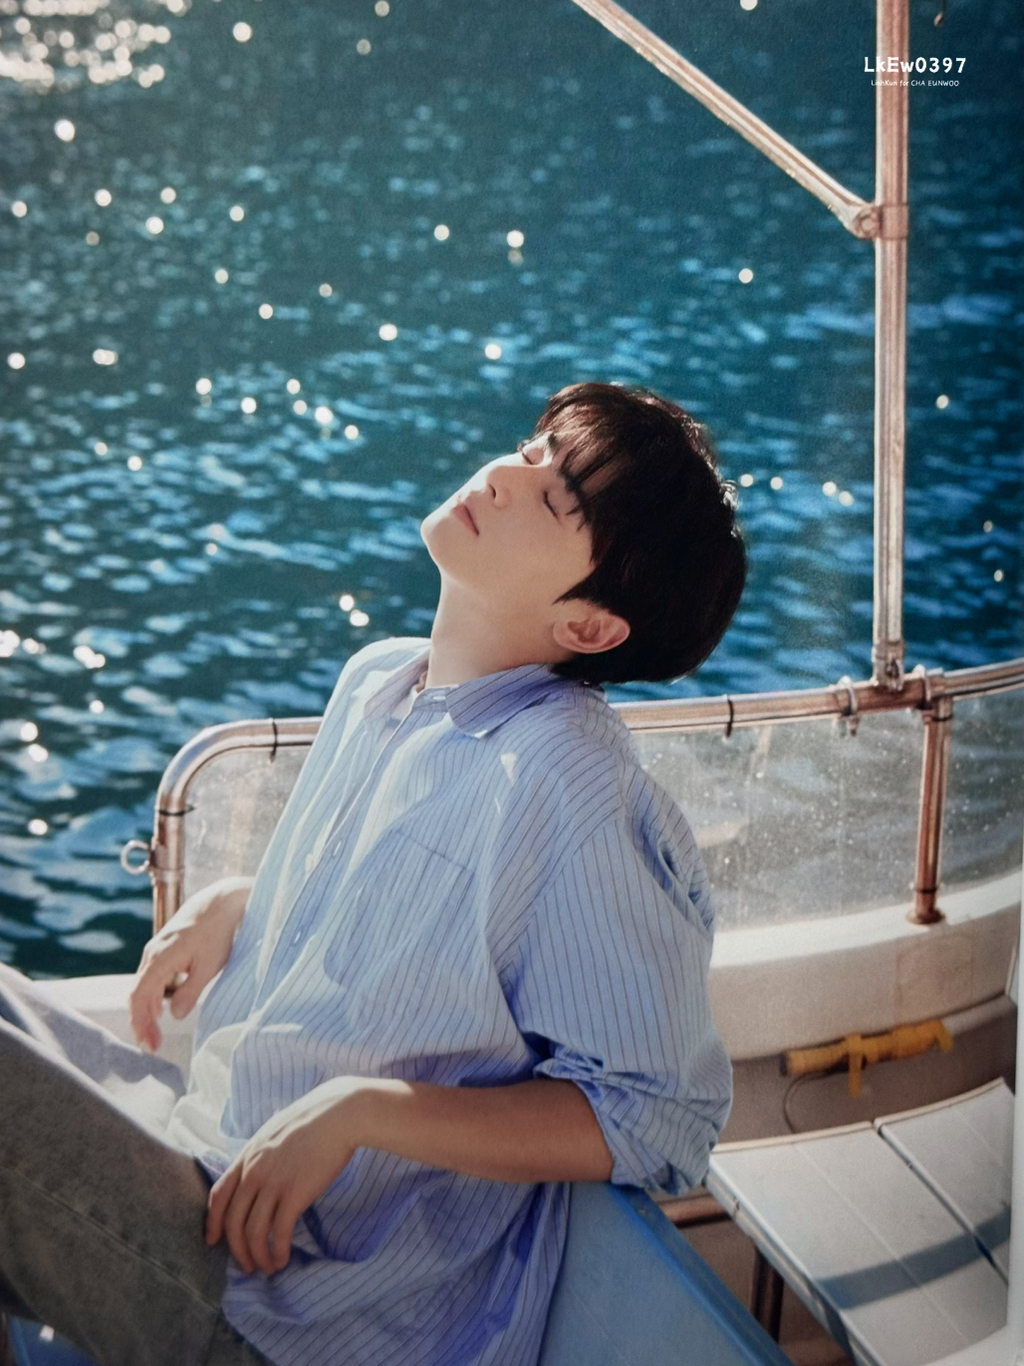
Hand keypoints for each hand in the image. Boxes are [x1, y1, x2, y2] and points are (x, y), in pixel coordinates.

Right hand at [129, 876, 251, 1050]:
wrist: (223, 900)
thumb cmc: (219, 931)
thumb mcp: (209, 965)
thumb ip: (191, 991)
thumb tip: (173, 1016)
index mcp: (160, 958)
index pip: (139, 997)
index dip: (141, 1023)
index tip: (150, 1045)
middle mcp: (152, 953)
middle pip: (137, 993)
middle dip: (141, 1022)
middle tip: (152, 1046)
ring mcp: (157, 948)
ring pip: (143, 984)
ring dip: (146, 1010)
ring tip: (154, 1034)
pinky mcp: (166, 947)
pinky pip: (151, 976)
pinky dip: (152, 996)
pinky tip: (160, 1008)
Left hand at [205, 1079, 365, 1275]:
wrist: (340, 1114)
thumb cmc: (315, 1119)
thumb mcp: (277, 1131)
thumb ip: (265, 1153)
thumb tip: (264, 1169)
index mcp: (248, 1154)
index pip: (219, 1195)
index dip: (213, 1222)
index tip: (213, 1240)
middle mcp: (254, 1171)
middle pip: (233, 1221)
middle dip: (237, 1249)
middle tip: (247, 1266)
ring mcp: (273, 1183)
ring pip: (253, 1232)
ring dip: (257, 1256)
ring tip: (268, 1268)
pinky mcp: (295, 1193)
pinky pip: (279, 1232)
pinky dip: (278, 1251)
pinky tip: (283, 1259)